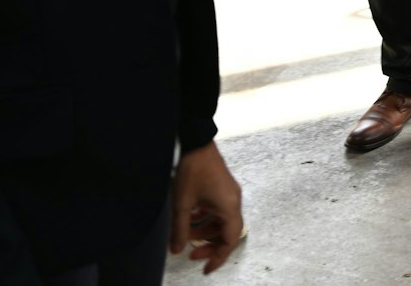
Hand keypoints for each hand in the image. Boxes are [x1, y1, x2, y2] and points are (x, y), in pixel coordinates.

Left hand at [170, 142, 243, 272]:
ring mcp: (230, 194)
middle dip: (208, 245)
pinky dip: (206, 218)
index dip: (218, 256)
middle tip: (192, 254)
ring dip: (205, 231)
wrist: (197, 142)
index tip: (206, 268)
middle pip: (226, 232)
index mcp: (229, 207)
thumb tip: (177, 250)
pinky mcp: (223, 188)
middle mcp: (234, 202)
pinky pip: (218, 210)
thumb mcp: (183, 204)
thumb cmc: (193, 170)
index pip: (230, 240)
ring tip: (187, 234)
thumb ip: (180, 229)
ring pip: (221, 221)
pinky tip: (191, 217)